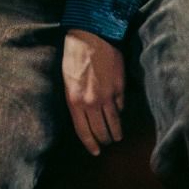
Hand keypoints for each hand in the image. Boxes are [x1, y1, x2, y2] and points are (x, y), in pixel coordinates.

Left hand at [61, 29, 125, 156]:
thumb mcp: (67, 80)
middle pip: (100, 130)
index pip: (83, 131)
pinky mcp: (120, 88)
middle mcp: (91, 102)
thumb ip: (76, 100)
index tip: (96, 152)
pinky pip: (121, 106)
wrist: (91, 36)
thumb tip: (84, 114)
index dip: (90, 144)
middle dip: (104, 140)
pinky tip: (119, 113)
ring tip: (117, 137)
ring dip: (116, 133)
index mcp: (74, 101)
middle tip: (107, 143)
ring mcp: (107, 96)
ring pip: (114, 123)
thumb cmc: (74, 56)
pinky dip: (120, 111)